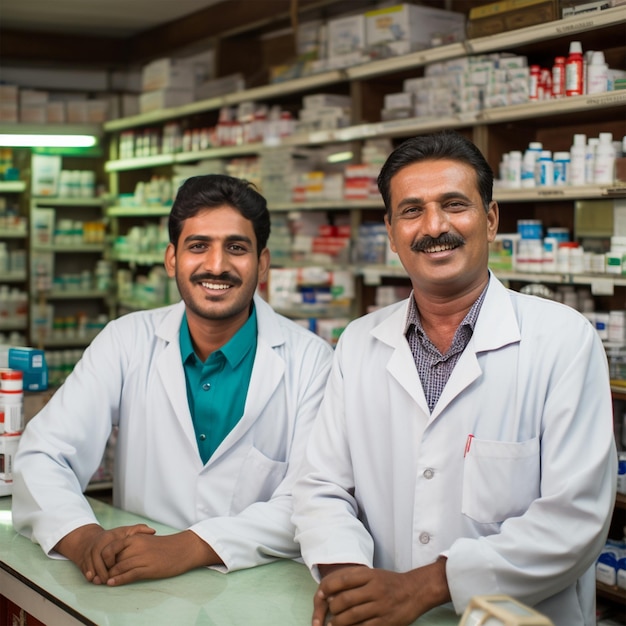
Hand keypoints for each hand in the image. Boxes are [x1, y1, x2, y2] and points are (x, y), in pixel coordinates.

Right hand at [55, 523, 155, 584]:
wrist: (93, 539)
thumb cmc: (115, 537)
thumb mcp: (126, 532)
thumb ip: (139, 530)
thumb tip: (153, 531)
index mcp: (109, 537)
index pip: (108, 549)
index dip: (111, 559)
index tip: (116, 567)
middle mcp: (97, 543)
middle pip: (97, 557)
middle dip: (102, 569)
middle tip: (107, 580)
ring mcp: (88, 551)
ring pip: (90, 563)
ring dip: (94, 573)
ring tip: (100, 582)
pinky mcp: (82, 558)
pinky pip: (83, 566)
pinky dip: (87, 572)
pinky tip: (91, 579)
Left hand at [104, 529, 221, 585]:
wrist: (183, 549)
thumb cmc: (165, 546)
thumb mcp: (147, 541)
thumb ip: (132, 546)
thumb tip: (117, 557)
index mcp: (136, 538)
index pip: (111, 547)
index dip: (103, 557)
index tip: (102, 565)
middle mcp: (137, 546)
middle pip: (112, 558)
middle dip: (104, 568)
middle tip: (99, 577)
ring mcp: (143, 557)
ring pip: (118, 567)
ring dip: (109, 576)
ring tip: (103, 582)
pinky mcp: (148, 568)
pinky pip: (129, 574)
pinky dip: (118, 580)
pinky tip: (112, 583)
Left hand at [313, 559, 449, 625]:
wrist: (415, 591)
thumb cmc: (390, 582)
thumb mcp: (374, 573)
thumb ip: (355, 579)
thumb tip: (332, 590)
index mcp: (370, 575)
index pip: (343, 579)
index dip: (329, 587)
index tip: (321, 594)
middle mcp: (375, 590)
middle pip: (346, 600)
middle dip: (333, 608)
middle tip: (329, 611)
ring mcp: (380, 607)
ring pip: (352, 616)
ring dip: (338, 622)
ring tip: (332, 624)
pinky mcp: (385, 622)